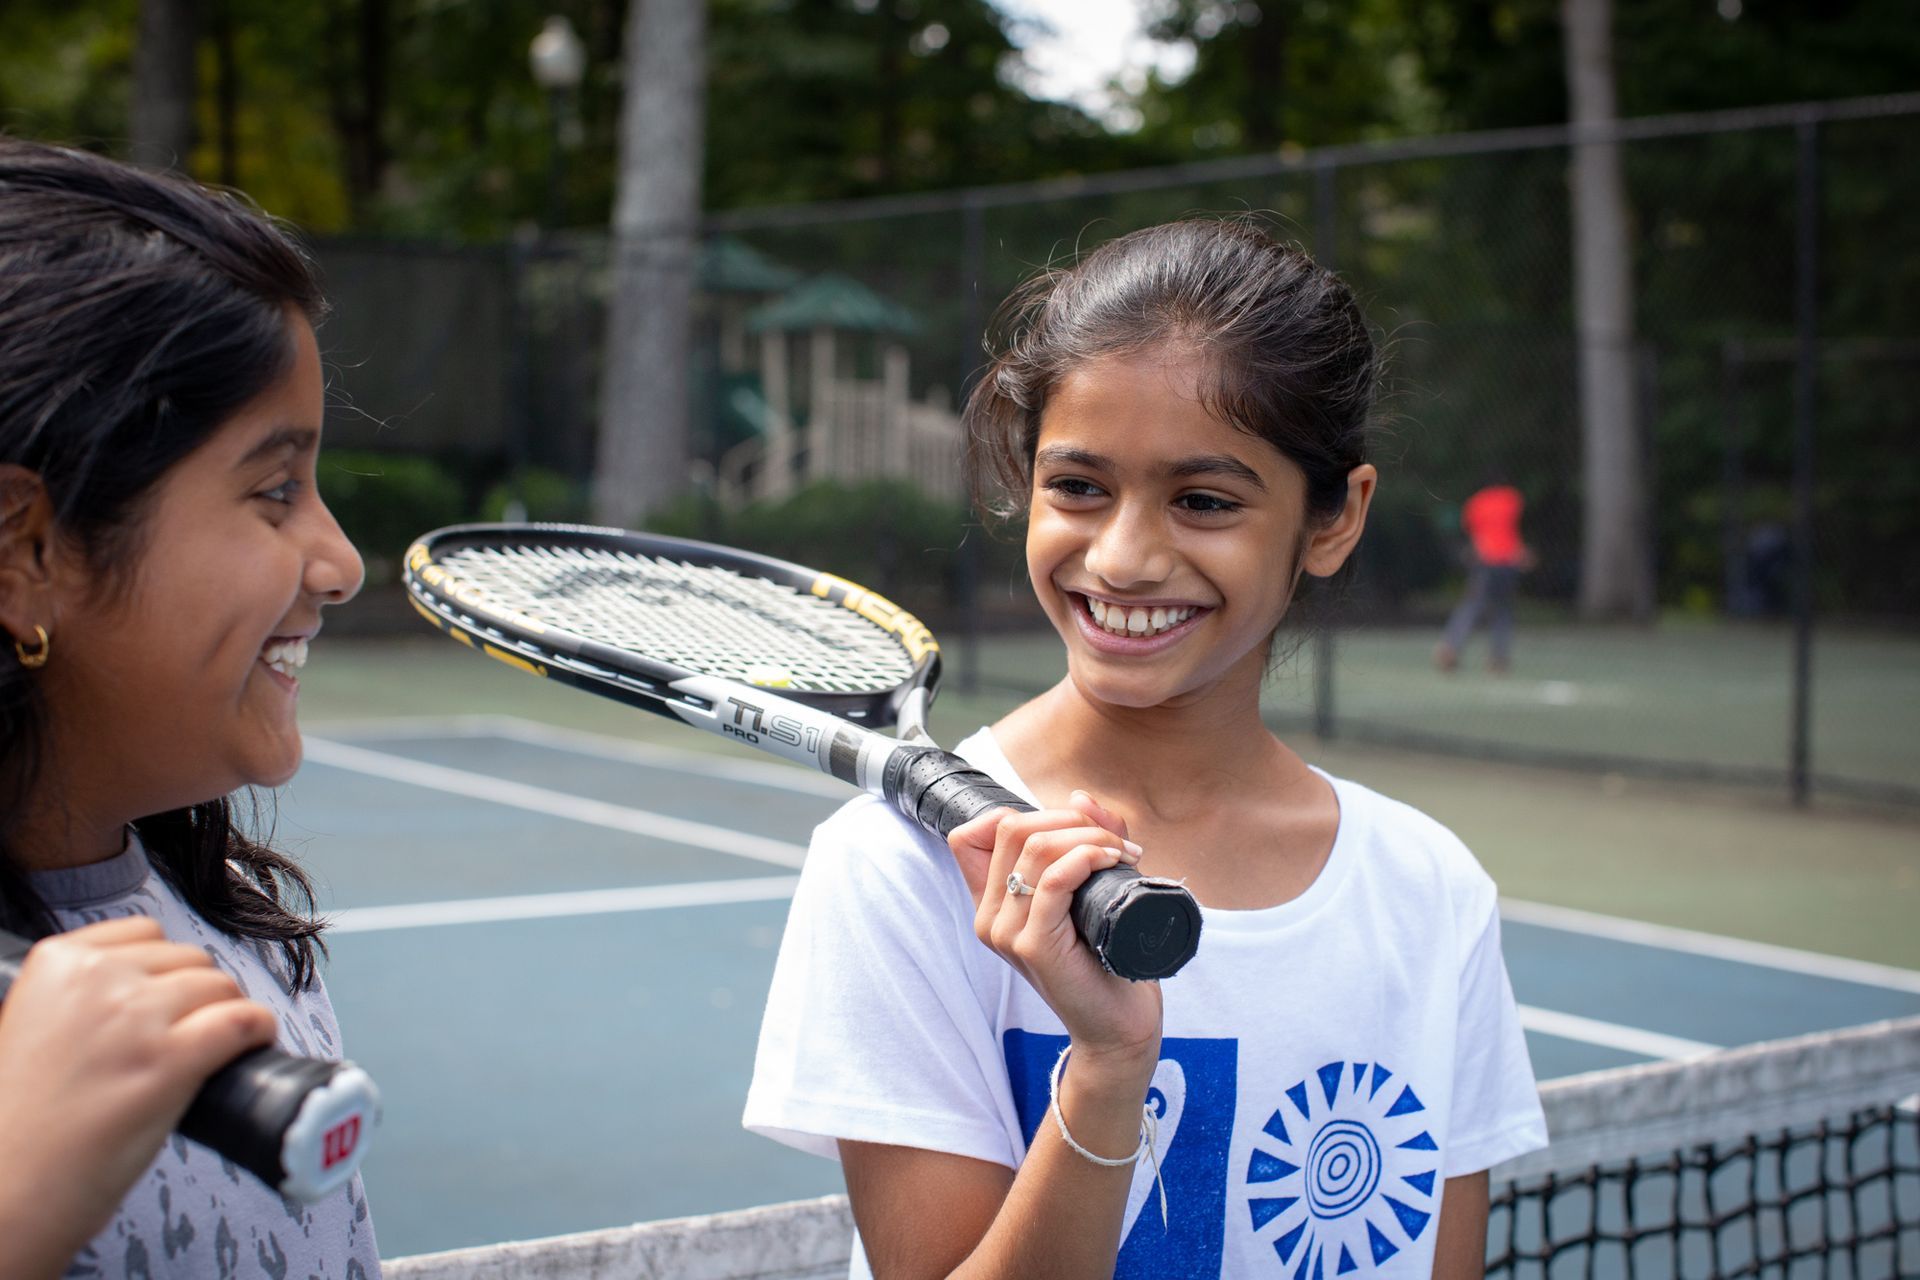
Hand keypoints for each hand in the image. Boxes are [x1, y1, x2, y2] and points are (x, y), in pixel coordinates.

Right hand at [0, 917, 277, 1276]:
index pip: (146, 935)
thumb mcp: (31, 1029)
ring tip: (209, 1051)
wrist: (5, 1190)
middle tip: (184, 1037)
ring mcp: (135, 1016)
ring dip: (225, 1017)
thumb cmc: (19, 1125)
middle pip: (190, 960)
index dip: (166, 972)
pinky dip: (257, 1032)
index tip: (168, 999)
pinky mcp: (169, 1058)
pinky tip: (250, 1046)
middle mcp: (97, 978)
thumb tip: (141, 990)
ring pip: (221, 987)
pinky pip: (243, 1021)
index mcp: (58, 962)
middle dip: (196, 998)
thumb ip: (80, 998)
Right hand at [947, 791, 1162, 1080]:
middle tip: (1114, 840)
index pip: (969, 836)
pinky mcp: (1035, 946)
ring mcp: (1007, 933)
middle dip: (1068, 818)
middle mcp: (989, 918)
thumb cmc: (1105, 961)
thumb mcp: (1091, 891)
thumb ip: (1085, 842)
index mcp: (992, 904)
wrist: (1118, 1026)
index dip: (1014, 814)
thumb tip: (1079, 797)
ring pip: (1035, 846)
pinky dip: (1087, 857)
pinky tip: (1114, 861)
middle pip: (1011, 828)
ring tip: (1124, 853)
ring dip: (1088, 836)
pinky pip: (1055, 879)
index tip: (1067, 827)